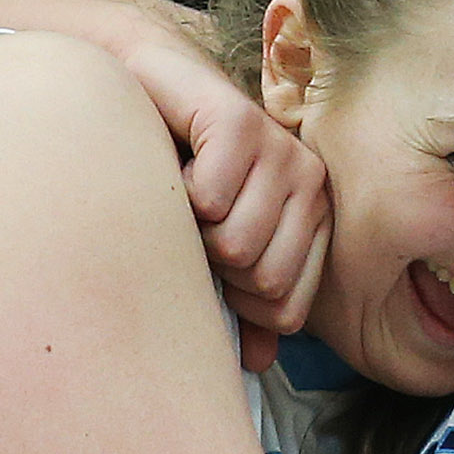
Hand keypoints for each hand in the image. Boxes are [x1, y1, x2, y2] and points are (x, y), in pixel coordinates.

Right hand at [121, 39, 331, 370]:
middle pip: (264, 283)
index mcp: (314, 223)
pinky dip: (173, 191)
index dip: (236, 305)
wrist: (140, 92)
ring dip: (188, 230)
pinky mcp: (241, 121)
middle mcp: (309, 185)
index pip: (287, 313)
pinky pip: (208, 200)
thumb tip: (258, 361)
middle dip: (210, 267)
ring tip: (183, 191)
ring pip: (236, 246)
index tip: (212, 262)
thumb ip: (239, 308)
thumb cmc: (177, 179)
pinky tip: (174, 160)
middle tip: (192, 223)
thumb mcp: (208, 253)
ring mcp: (281, 150)